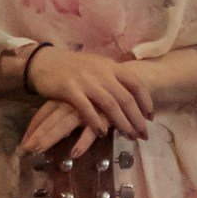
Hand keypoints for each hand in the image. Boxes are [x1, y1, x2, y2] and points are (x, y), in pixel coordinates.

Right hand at [26, 42, 156, 138]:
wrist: (45, 61)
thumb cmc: (74, 67)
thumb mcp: (98, 67)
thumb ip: (113, 78)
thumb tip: (132, 95)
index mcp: (111, 66)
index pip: (136, 83)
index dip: (146, 101)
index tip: (151, 118)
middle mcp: (101, 72)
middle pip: (126, 98)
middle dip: (137, 118)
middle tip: (143, 135)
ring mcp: (86, 80)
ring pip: (110, 104)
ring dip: (122, 122)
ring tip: (129, 136)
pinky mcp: (69, 89)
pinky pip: (87, 109)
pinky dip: (96, 122)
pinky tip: (103, 133)